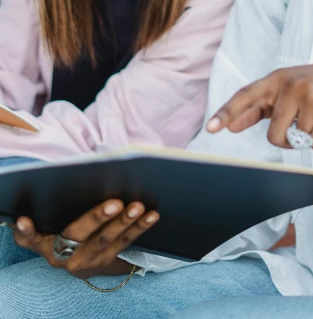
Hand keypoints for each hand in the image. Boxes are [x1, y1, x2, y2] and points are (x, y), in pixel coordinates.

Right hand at [11, 199, 158, 278]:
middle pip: (77, 235)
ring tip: (138, 207)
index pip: (31, 239)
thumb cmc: (60, 228)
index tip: (24, 220)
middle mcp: (62, 256)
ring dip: (125, 223)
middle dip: (97, 218)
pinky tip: (152, 215)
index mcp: (43, 244)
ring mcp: (87, 260)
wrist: (76, 259)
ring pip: (106, 241)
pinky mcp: (107, 261)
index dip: (27, 231)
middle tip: (115, 203)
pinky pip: (125, 244)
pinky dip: (139, 228)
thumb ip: (45, 212)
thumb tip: (50, 188)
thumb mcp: (47, 226)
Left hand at [207, 60, 312, 150]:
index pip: (247, 95)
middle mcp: (293, 85)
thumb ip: (262, 106)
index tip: (211, 128)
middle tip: (301, 125)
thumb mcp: (290, 88)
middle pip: (274, 134)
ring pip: (298, 140)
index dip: (227, 112)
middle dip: (286, 140)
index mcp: (279, 78)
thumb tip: (233, 125)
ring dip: (309, 136)